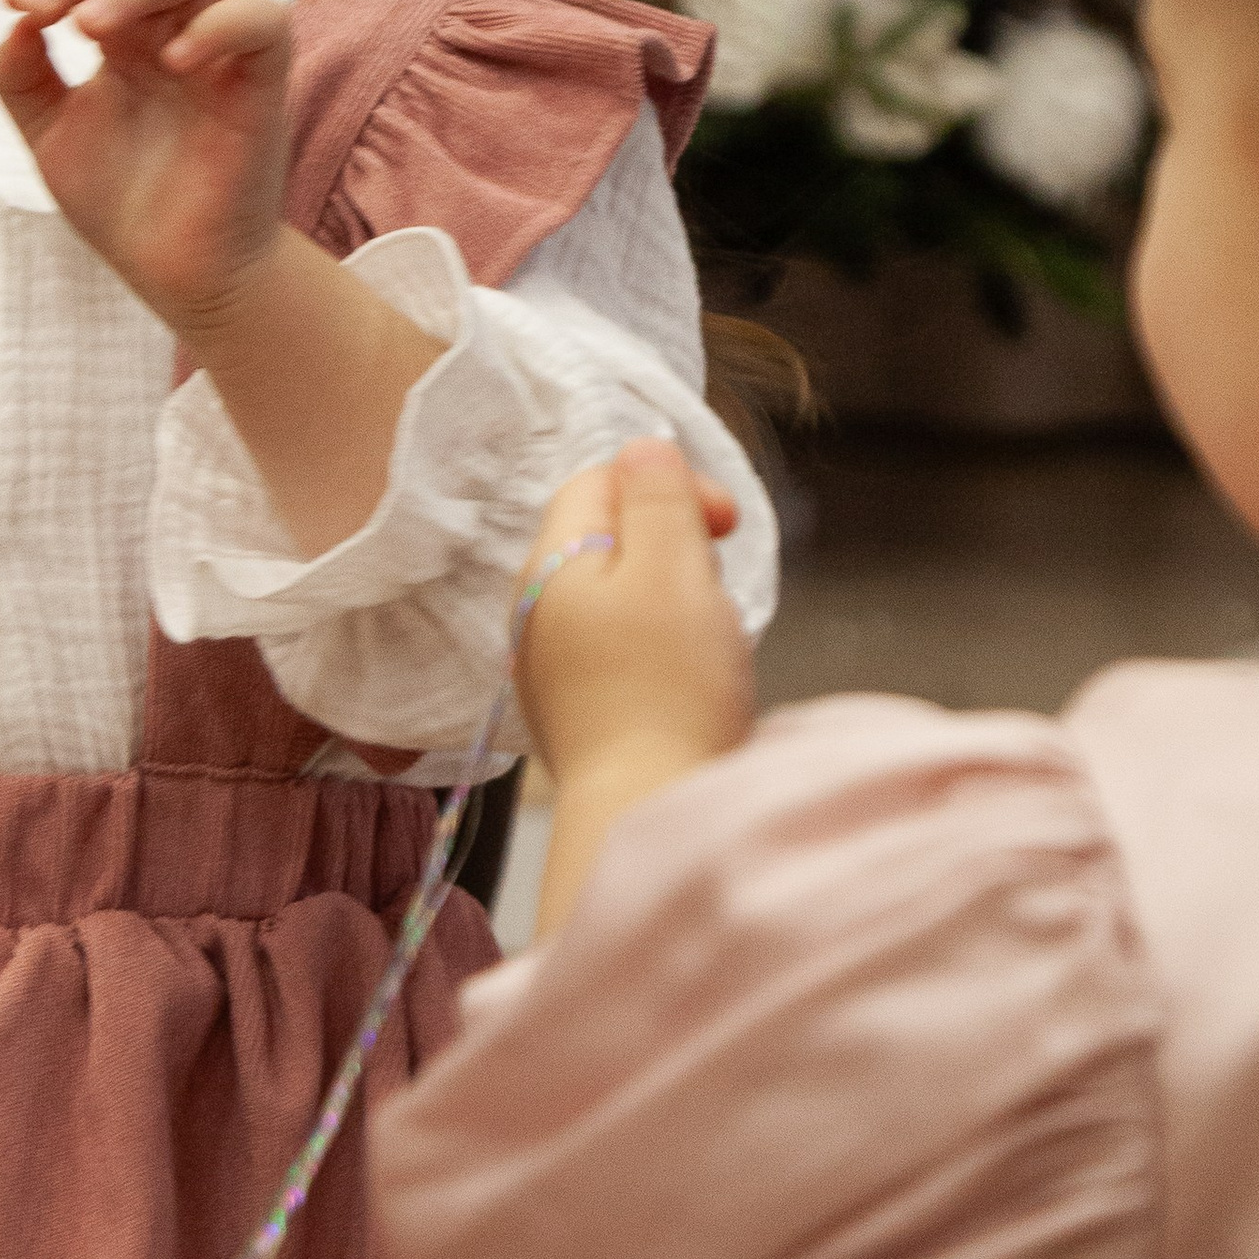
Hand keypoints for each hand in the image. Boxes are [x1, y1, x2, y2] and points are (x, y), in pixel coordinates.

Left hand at [0, 0, 290, 338]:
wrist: (172, 273)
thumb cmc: (120, 201)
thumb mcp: (46, 132)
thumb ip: (20, 75)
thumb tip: (15, 18)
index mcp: (126, 29)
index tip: (14, 2)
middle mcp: (173, 26)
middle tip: (40, 6)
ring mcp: (219, 50)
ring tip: (90, 28)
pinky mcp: (262, 83)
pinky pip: (263, 21)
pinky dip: (218, 26)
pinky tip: (171, 63)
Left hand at [517, 443, 754, 936]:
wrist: (649, 811)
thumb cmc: (669, 686)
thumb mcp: (673, 567)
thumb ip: (657, 498)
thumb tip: (642, 448)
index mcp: (548, 563)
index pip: (598, 481)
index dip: (669, 485)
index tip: (725, 524)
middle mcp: (533, 610)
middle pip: (607, 539)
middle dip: (674, 545)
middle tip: (716, 584)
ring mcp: (549, 667)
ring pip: (616, 597)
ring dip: (670, 599)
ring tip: (707, 638)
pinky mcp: (577, 716)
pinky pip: (618, 652)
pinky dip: (658, 651)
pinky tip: (688, 682)